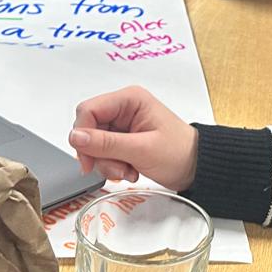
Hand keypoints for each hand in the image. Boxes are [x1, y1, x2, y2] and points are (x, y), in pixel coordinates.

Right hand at [70, 86, 198, 189]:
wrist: (196, 168)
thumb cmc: (179, 152)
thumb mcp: (141, 149)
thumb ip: (106, 143)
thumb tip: (75, 136)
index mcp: (129, 99)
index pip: (88, 110)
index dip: (83, 136)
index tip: (88, 160)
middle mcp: (123, 108)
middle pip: (88, 129)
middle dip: (98, 154)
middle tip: (116, 169)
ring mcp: (122, 125)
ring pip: (94, 144)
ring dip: (107, 163)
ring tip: (127, 171)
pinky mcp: (123, 140)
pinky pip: (104, 152)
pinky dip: (112, 166)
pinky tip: (129, 171)